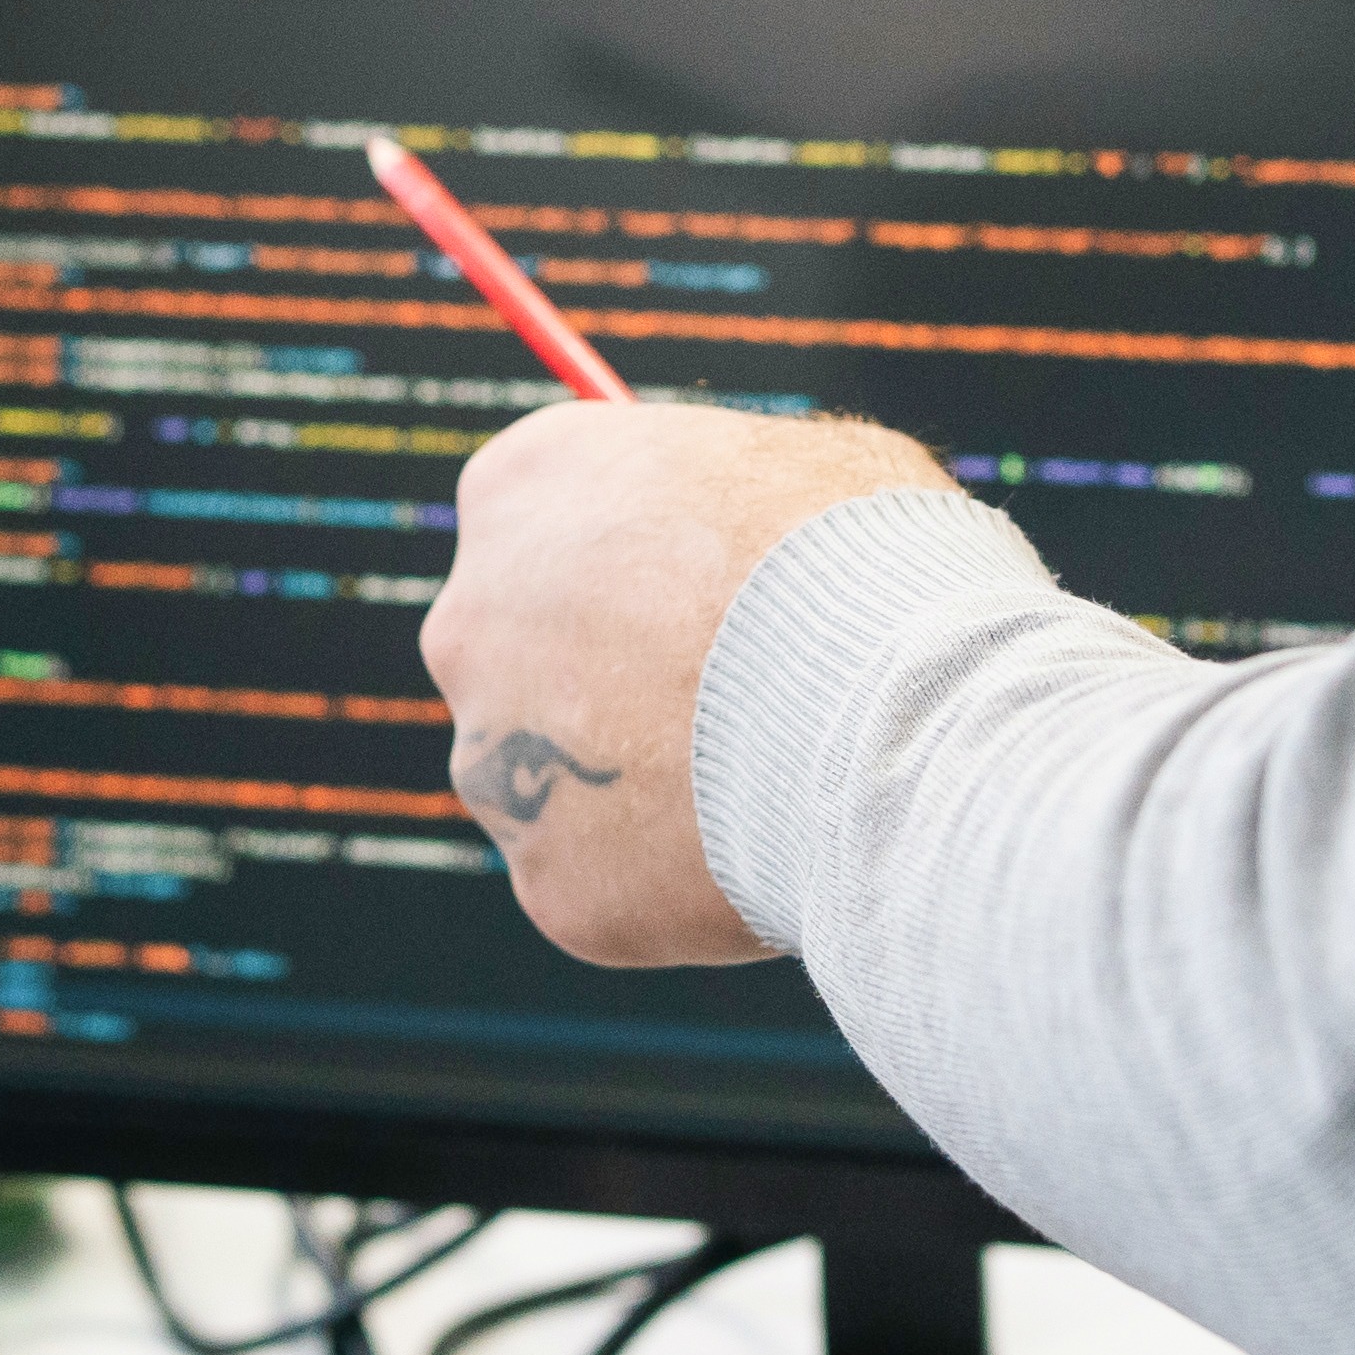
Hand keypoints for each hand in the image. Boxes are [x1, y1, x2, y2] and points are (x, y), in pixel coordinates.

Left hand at [417, 400, 950, 965]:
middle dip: (615, 686)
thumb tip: (753, 529)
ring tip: (770, 784)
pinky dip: (679, 886)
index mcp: (525, 485)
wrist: (882, 706)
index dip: (632, 567)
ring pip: (559, 787)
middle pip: (530, 660)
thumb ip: (732, 495)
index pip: (544, 523)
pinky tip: (766, 856)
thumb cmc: (863, 558)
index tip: (696, 595)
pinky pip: (612, 889)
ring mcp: (497, 761)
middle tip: (732, 706)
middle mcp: (472, 619)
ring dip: (643, 791)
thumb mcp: (804, 465)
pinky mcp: (551, 883)